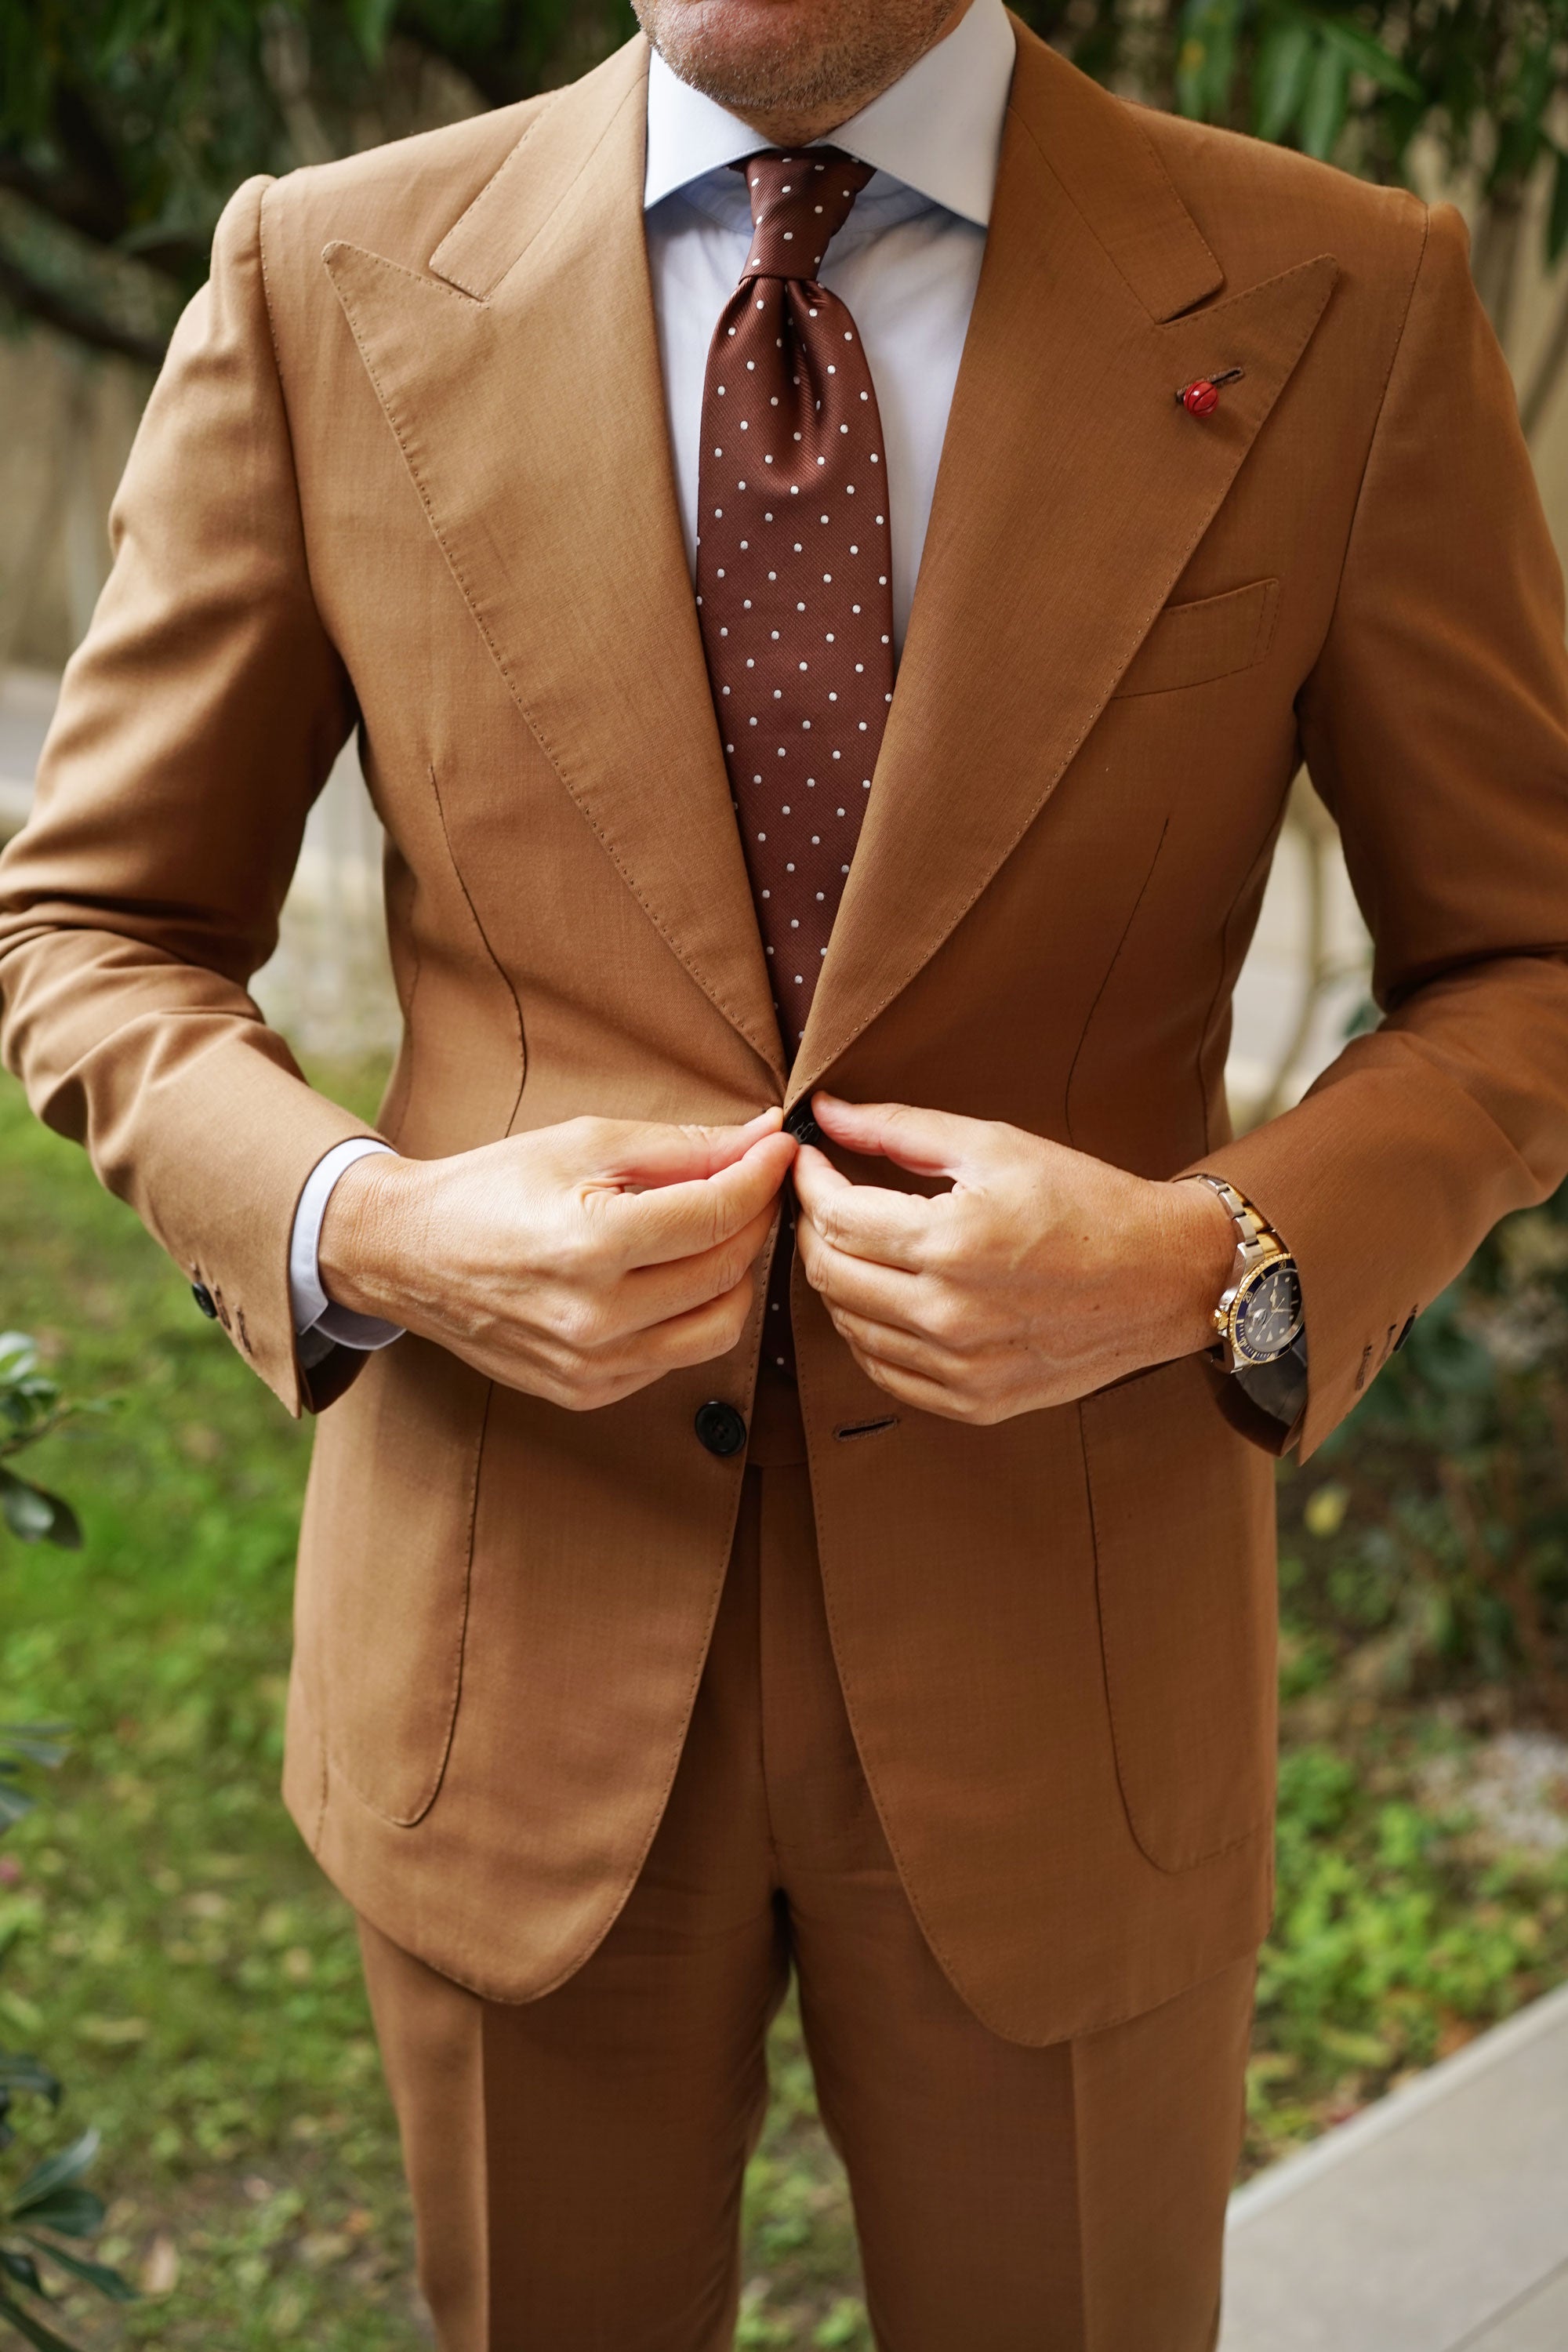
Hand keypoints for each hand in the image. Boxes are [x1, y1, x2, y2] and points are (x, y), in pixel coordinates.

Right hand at [319, 1111, 796, 1409]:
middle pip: (727, 1271)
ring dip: (734, 1276)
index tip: (778, 1149)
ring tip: (712, 1234)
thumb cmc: (493, 1188)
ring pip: (719, 1327)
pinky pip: (676, 1358)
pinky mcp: (587, 1392)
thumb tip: (763, 1137)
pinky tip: (666, 1277)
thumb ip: (682, 1146)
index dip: (762, 1176)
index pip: (717, 1214)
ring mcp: (591, 1365)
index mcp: (591, 1243)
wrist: (409, 1256)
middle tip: (750, 1184)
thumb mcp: (583, 1143)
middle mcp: (595, 1316)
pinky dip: (689, 1314)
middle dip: (754, 1220)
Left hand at [792, 1094, 1235, 1423]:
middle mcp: (949, 1315)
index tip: (810, 1161)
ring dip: (839, 1280)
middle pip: (829, 1274)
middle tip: (829, 1199)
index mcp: (951, 1244)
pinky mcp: (975, 1402)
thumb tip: (826, 1114)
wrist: (1164, 1277)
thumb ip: (899, 1129)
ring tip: (862, 1244)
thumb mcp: (995, 1146)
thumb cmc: (1085, 1202)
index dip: (809, 1182)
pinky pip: (885, 1372)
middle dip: (813, 1228)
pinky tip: (888, 1297)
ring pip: (848, 1326)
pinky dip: (869, 1333)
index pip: (834, 1216)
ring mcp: (961, 1369)